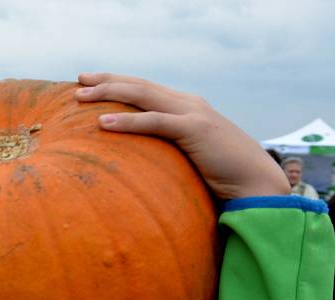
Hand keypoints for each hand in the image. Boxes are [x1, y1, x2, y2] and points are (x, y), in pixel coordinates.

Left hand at [76, 73, 288, 200]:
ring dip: (109, 94)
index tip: (90, 83)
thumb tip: (143, 164)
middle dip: (106, 81)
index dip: (118, 83)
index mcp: (186, 108)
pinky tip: (102, 123)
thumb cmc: (223, 177)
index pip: (145, 89)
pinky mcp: (195, 130)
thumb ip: (169, 152)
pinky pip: (154, 122)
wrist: (257, 184)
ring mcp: (192, 113)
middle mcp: (188, 104)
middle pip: (139, 85)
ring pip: (142, 95)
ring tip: (81, 96)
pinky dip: (127, 121)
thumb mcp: (190, 158)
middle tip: (78, 81)